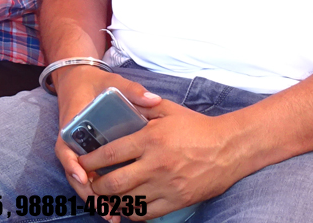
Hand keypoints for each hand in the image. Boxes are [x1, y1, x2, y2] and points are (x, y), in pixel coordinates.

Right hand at [52, 66, 161, 203]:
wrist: (80, 81)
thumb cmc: (95, 84)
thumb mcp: (111, 83)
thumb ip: (131, 90)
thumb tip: (152, 99)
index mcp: (71, 126)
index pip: (65, 149)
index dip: (72, 164)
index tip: (84, 175)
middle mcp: (72, 143)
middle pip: (74, 173)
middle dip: (88, 192)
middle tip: (105, 207)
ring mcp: (79, 152)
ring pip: (82, 181)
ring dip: (95, 200)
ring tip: (113, 216)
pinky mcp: (88, 158)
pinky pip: (90, 179)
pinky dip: (100, 195)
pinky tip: (115, 211)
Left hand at [82, 95, 243, 219]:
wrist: (230, 148)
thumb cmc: (197, 127)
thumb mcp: (168, 110)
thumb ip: (142, 106)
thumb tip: (119, 102)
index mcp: (150, 139)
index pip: (110, 154)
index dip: (90, 160)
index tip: (82, 161)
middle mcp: (156, 164)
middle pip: (114, 183)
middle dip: (96, 185)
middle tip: (91, 182)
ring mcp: (167, 185)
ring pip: (128, 201)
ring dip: (112, 201)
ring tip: (105, 196)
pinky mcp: (178, 200)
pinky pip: (147, 213)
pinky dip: (132, 211)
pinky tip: (127, 205)